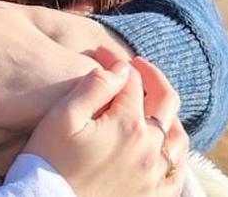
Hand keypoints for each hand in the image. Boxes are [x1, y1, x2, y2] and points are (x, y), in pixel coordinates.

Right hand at [23, 50, 189, 196]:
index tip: (100, 53)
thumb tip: (122, 68)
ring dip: (168, 114)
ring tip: (154, 105)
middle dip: (152, 77)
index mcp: (128, 124)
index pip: (132, 80)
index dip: (116, 61)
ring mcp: (155, 175)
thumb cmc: (49, 161)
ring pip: (178, 136)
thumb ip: (94, 87)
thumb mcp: (63, 117)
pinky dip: (175, 155)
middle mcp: (149, 148)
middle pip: (165, 101)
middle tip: (137, 66)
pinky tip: (164, 147)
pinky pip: (177, 173)